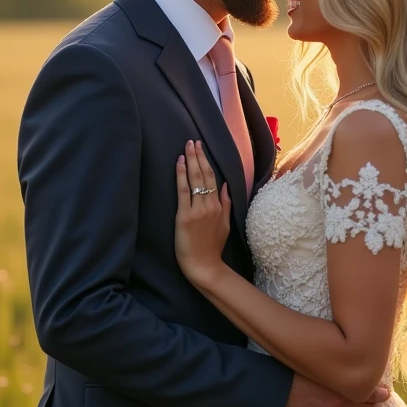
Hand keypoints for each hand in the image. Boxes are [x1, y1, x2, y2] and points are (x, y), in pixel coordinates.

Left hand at [175, 140, 230, 285]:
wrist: (204, 266)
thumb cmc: (212, 247)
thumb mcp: (225, 225)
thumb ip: (226, 204)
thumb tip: (224, 186)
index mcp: (219, 207)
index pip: (212, 178)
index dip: (206, 161)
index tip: (201, 148)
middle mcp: (210, 205)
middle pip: (204, 175)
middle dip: (198, 156)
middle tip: (193, 141)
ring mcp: (198, 210)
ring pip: (195, 180)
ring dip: (191, 160)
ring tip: (187, 146)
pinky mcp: (184, 216)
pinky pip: (183, 191)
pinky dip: (181, 174)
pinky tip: (180, 162)